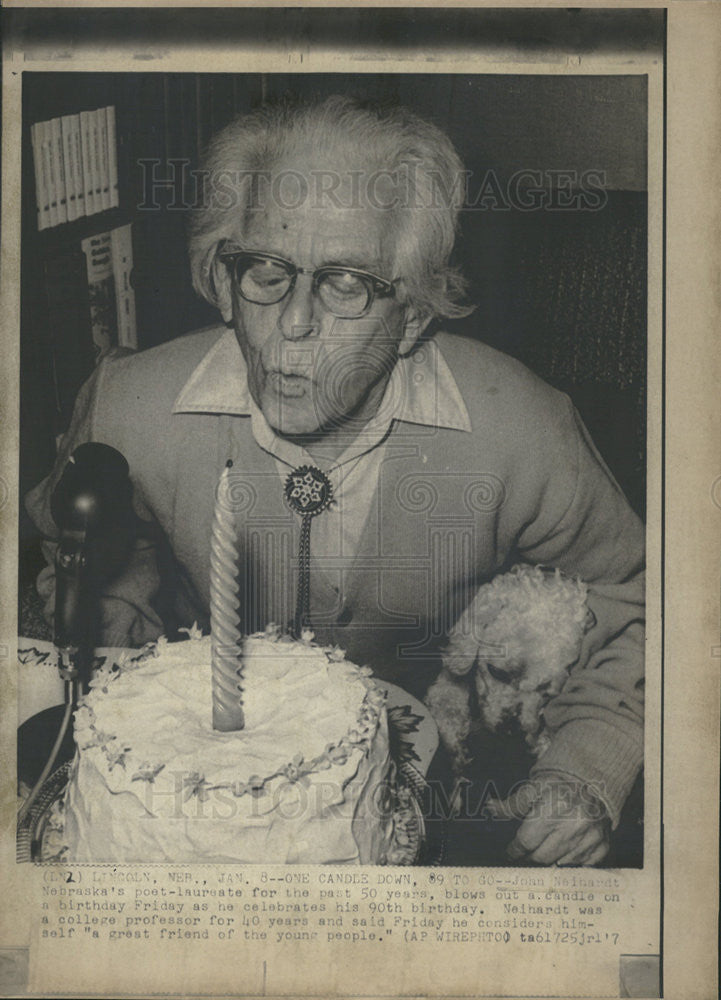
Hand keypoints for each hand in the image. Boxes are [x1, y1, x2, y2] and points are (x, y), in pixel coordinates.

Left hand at [484, 771, 610, 865]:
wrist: (592, 784)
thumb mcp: (533, 790)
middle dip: (530, 857)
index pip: (527, 841)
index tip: (510, 853)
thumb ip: (512, 804)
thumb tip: (490, 807)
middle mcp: (574, 824)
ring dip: (549, 861)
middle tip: (525, 854)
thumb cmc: (557, 787)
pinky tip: (563, 854)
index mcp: (554, 808)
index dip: (515, 849)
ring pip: (559, 865)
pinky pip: (579, 867)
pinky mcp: (601, 847)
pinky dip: (569, 863)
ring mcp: (590, 838)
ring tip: (543, 853)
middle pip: (541, 857)